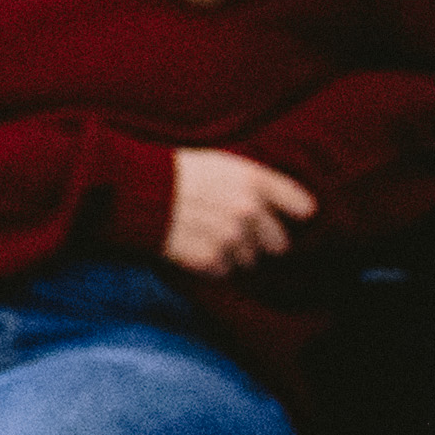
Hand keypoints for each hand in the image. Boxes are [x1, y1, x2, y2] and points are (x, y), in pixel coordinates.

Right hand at [161, 148, 315, 276]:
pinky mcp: (210, 258)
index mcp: (253, 180)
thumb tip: (285, 208)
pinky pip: (223, 271)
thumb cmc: (173, 171)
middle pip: (278, 242)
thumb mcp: (219, 163)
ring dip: (234, 254)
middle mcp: (248, 209)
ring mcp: (230, 236)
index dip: (297, 212)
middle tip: (233, 230)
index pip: (300, 205)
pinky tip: (193, 247)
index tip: (294, 217)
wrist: (133, 190)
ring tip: (206, 237)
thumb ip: (254, 183)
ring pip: (249, 259)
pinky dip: (211, 264)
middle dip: (260, 240)